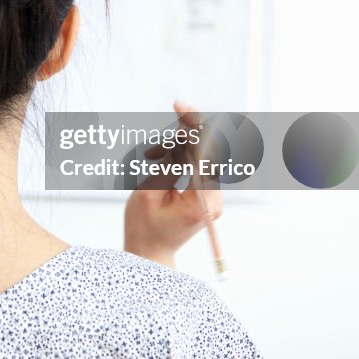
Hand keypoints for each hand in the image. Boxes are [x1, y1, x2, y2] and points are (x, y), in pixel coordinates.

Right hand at [123, 101, 222, 267]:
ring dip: (174, 152)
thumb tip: (183, 138)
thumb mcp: (148, 192)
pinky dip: (177, 160)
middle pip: (205, 153)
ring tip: (150, 161)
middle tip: (153, 152)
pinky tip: (159, 163)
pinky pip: (195, 166)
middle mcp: (214, 199)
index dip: (192, 125)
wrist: (149, 253)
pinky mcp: (205, 194)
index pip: (205, 153)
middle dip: (178, 142)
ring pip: (198, 157)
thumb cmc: (144, 228)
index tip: (179, 105)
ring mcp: (211, 197)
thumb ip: (169, 163)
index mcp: (202, 201)